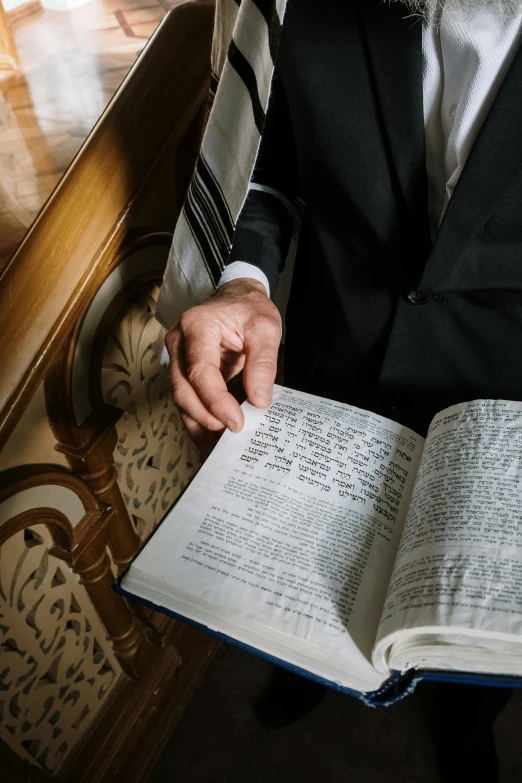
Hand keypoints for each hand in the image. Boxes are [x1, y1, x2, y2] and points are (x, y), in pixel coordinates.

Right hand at [165, 278, 281, 454]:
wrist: (236, 299)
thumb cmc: (249, 310)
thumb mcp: (265, 329)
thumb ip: (263, 364)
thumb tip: (259, 401)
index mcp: (196, 326)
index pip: (200, 371)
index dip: (216, 401)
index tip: (237, 422)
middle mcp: (178, 342)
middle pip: (183, 389)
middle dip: (206, 417)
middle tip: (234, 434)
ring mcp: (176, 358)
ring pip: (181, 399)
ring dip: (200, 424)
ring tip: (224, 445)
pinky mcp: (182, 371)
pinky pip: (187, 400)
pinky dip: (200, 420)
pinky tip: (215, 438)